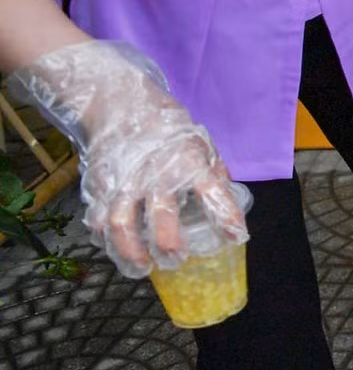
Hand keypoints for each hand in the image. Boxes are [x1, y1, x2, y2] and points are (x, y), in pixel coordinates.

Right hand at [9, 40, 246, 277]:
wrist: (120, 102)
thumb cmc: (168, 128)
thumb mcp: (200, 143)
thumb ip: (213, 175)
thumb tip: (229, 207)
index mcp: (190, 161)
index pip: (214, 194)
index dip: (226, 218)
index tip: (236, 237)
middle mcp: (158, 173)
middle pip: (161, 215)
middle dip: (169, 243)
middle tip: (176, 259)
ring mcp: (125, 180)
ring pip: (122, 224)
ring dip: (131, 251)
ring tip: (142, 267)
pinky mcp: (100, 184)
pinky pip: (98, 218)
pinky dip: (104, 239)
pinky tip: (113, 248)